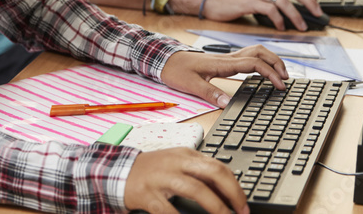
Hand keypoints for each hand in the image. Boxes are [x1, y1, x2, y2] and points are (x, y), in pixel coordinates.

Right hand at [124, 148, 249, 213]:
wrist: (120, 171)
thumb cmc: (153, 169)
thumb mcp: (177, 163)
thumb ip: (199, 172)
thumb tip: (226, 189)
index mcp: (186, 154)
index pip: (218, 166)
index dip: (235, 186)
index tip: (243, 203)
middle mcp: (176, 163)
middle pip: (212, 172)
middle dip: (232, 193)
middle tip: (241, 210)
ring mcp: (162, 178)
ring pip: (196, 189)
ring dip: (216, 207)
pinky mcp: (149, 195)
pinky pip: (170, 211)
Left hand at [160, 46, 288, 101]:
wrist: (164, 59)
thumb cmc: (176, 70)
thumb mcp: (190, 84)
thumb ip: (209, 93)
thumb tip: (227, 104)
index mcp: (222, 63)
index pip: (253, 63)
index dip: (270, 72)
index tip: (280, 84)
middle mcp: (227, 58)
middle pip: (259, 52)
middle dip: (276, 62)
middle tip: (286, 78)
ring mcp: (226, 58)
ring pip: (254, 51)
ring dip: (270, 59)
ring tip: (280, 73)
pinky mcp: (224, 61)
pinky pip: (247, 56)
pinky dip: (260, 60)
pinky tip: (263, 70)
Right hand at [184, 0, 322, 30]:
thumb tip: (289, 5)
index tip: (316, 7)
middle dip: (310, 3)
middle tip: (317, 15)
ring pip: (285, 1)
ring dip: (296, 16)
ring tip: (301, 26)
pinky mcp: (250, 1)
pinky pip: (270, 10)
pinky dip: (279, 20)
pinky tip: (280, 27)